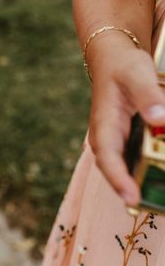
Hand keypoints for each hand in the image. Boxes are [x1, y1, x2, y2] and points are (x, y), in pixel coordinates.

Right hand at [88, 41, 164, 205]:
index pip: (107, 156)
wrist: (113, 59)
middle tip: (150, 206)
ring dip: (138, 182)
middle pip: (114, 169)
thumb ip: (149, 95)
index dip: (118, 178)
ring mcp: (116, 140)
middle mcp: (107, 137)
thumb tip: (160, 118)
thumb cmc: (123, 65)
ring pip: (124, 167)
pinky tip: (159, 174)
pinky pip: (134, 159)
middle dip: (129, 189)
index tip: (132, 196)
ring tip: (157, 198)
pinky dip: (145, 169)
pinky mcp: (126, 140)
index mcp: (105, 123)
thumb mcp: (137, 74)